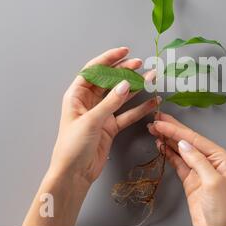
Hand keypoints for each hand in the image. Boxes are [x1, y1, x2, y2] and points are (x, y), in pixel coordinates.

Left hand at [23, 47, 157, 225]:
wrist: (75, 173)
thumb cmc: (73, 146)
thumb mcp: (91, 121)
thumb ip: (110, 102)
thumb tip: (126, 84)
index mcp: (77, 95)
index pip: (93, 71)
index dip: (108, 59)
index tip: (125, 52)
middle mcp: (89, 102)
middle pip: (108, 81)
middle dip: (124, 71)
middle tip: (140, 64)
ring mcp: (101, 114)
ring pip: (120, 96)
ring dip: (135, 87)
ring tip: (150, 77)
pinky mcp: (110, 126)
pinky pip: (127, 113)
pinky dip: (140, 108)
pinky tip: (152, 102)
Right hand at [148, 113, 225, 225]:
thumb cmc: (225, 210)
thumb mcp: (213, 182)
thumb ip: (198, 160)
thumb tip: (184, 144)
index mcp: (221, 157)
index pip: (195, 139)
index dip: (176, 129)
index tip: (162, 122)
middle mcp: (211, 161)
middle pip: (187, 141)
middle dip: (171, 130)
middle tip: (156, 121)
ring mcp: (199, 171)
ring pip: (181, 150)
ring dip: (168, 140)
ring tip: (154, 130)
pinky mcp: (191, 180)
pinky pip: (178, 162)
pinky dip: (168, 153)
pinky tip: (161, 145)